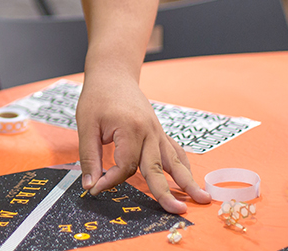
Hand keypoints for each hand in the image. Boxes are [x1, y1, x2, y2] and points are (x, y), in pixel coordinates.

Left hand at [75, 78, 210, 213]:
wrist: (113, 74)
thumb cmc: (98, 97)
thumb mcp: (86, 125)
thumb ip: (89, 156)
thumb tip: (90, 185)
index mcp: (131, 129)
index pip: (125, 166)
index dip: (111, 181)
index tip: (95, 188)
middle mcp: (149, 132)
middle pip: (157, 169)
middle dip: (166, 193)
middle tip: (177, 212)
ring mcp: (157, 132)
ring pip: (173, 161)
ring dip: (187, 182)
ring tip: (202, 199)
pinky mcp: (159, 132)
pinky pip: (175, 151)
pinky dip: (183, 166)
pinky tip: (190, 180)